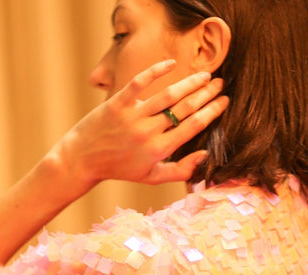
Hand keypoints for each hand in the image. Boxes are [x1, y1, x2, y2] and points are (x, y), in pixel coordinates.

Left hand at [52, 60, 228, 186]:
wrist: (83, 160)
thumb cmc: (120, 168)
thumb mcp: (151, 177)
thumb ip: (180, 170)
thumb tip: (205, 156)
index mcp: (159, 151)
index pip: (193, 127)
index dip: (211, 112)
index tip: (224, 102)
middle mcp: (148, 133)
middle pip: (185, 108)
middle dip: (206, 94)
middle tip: (219, 84)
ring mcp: (133, 117)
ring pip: (168, 95)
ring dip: (190, 82)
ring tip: (204, 75)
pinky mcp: (118, 103)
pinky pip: (141, 82)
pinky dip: (157, 71)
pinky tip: (172, 63)